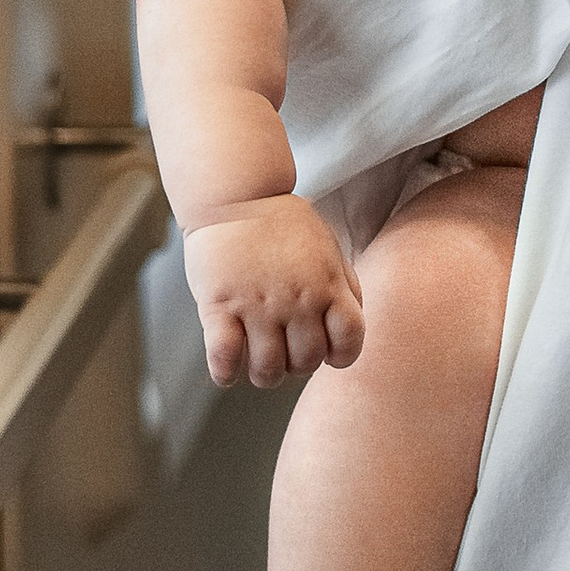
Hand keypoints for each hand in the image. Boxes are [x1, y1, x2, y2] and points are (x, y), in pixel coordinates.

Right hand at [182, 193, 364, 387]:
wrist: (236, 195)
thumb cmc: (283, 224)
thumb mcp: (328, 247)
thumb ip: (345, 286)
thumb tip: (348, 327)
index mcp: (328, 284)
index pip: (349, 342)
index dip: (340, 356)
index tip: (326, 353)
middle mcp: (298, 299)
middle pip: (306, 363)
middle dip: (297, 365)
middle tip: (285, 352)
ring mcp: (258, 305)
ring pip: (268, 371)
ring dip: (264, 374)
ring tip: (257, 360)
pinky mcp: (220, 306)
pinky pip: (225, 359)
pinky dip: (226, 373)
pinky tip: (227, 367)